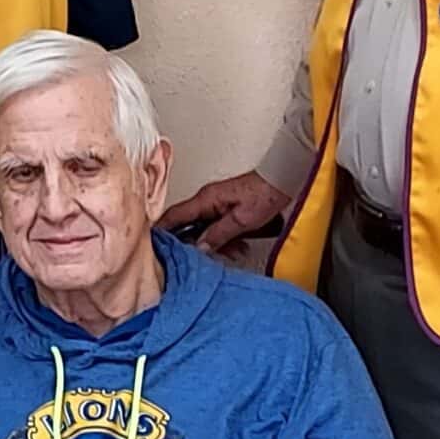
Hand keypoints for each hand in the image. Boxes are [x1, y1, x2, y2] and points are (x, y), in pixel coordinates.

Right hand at [161, 171, 290, 256]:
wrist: (283, 181)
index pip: (174, 216)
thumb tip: (199, 247)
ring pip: (203, 228)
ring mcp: (215, 204)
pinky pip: (215, 226)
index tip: (157, 247)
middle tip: (206, 257)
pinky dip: (223, 238)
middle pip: (187, 226)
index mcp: (205, 199)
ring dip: (214, 243)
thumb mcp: (242, 221)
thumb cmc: (266, 193)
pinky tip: (236, 245)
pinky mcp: (225, 208)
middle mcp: (207, 200)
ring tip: (232, 251)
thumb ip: (218, 234)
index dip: (162, 232)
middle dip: (196, 244)